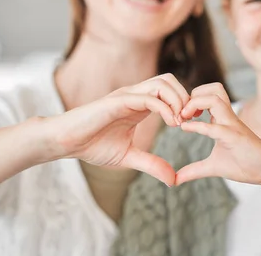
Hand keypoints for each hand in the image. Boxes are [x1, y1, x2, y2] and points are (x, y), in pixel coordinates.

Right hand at [43, 73, 188, 185]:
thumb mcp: (129, 157)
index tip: (193, 123)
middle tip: (191, 120)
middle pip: (170, 80)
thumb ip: (151, 164)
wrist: (67, 142)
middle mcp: (135, 95)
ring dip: (178, 99)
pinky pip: (148, 97)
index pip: (170, 91)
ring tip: (181, 122)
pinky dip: (164, 107)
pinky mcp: (118, 101)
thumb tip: (173, 179)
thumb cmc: (92, 145)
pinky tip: (171, 122)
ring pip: (162, 83)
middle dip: (186, 97)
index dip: (185, 103)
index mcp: (139, 104)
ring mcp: (127, 95)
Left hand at [176, 83, 260, 190]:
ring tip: (184, 117)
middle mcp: (228, 117)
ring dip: (195, 103)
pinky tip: (185, 129)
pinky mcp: (235, 137)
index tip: (177, 115)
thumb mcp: (213, 167)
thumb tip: (175, 179)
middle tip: (182, 111)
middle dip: (193, 94)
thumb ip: (194, 170)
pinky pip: (215, 126)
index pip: (208, 95)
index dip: (190, 100)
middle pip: (213, 89)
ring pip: (215, 98)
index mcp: (223, 119)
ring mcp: (232, 125)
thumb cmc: (244, 165)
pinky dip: (198, 126)